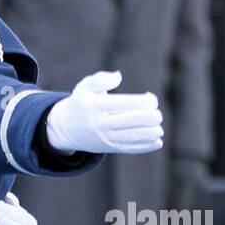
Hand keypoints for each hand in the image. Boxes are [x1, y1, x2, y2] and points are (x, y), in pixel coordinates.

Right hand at [45, 70, 163, 154]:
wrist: (65, 130)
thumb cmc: (80, 104)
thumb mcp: (84, 87)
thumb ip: (100, 79)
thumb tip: (118, 76)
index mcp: (94, 106)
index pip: (121, 104)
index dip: (140, 102)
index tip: (152, 100)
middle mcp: (99, 123)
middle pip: (127, 122)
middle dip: (146, 119)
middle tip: (158, 115)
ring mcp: (104, 137)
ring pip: (129, 137)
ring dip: (147, 134)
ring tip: (159, 129)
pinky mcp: (109, 147)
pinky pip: (129, 148)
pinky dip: (144, 147)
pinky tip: (158, 142)